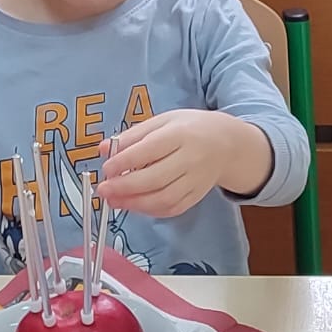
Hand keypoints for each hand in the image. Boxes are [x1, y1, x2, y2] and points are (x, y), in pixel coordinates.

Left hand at [96, 111, 266, 218]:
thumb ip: (132, 135)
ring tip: (115, 201)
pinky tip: (134, 205)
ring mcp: (196, 180)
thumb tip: (103, 149)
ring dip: (135, 203)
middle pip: (156, 178)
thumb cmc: (190, 129)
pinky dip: (151, 211)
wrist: (228, 144)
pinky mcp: (197, 196)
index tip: (106, 168)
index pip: (150, 149)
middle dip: (126, 187)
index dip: (125, 161)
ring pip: (164, 198)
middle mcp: (191, 159)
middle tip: (104, 190)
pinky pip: (173, 208)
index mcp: (180, 134)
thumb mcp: (163, 121)